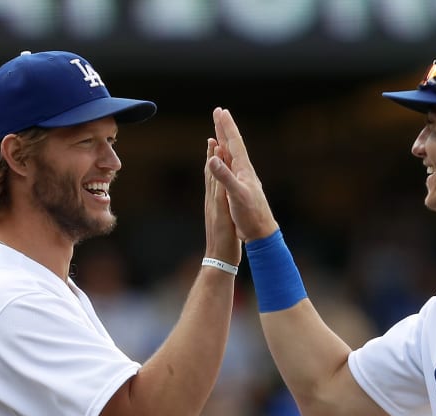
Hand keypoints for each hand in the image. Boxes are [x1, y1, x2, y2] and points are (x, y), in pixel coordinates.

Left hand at [204, 136, 241, 264]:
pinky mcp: (216, 212)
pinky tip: (218, 177)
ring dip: (213, 164)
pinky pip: (215, 190)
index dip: (215, 155)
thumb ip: (220, 197)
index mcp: (215, 199)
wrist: (219, 259)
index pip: (214, 172)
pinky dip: (216, 178)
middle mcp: (212, 199)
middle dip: (212, 154)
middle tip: (213, 136)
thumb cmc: (225, 241)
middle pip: (210, 171)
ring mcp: (213, 206)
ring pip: (212, 180)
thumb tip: (216, 180)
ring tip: (213, 151)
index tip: (216, 137)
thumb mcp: (224, 217)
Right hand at [206, 107, 278, 242]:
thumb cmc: (251, 215)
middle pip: (233, 145)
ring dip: (224, 141)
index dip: (226, 126)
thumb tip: (213, 157)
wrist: (261, 232)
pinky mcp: (241, 188)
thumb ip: (224, 176)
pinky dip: (224, 159)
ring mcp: (243, 179)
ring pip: (231, 155)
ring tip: (219, 131)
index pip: (234, 143)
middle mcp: (244, 171)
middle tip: (219, 112)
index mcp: (244, 169)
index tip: (220, 110)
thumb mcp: (236, 195)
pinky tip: (224, 160)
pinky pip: (230, 167)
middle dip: (225, 128)